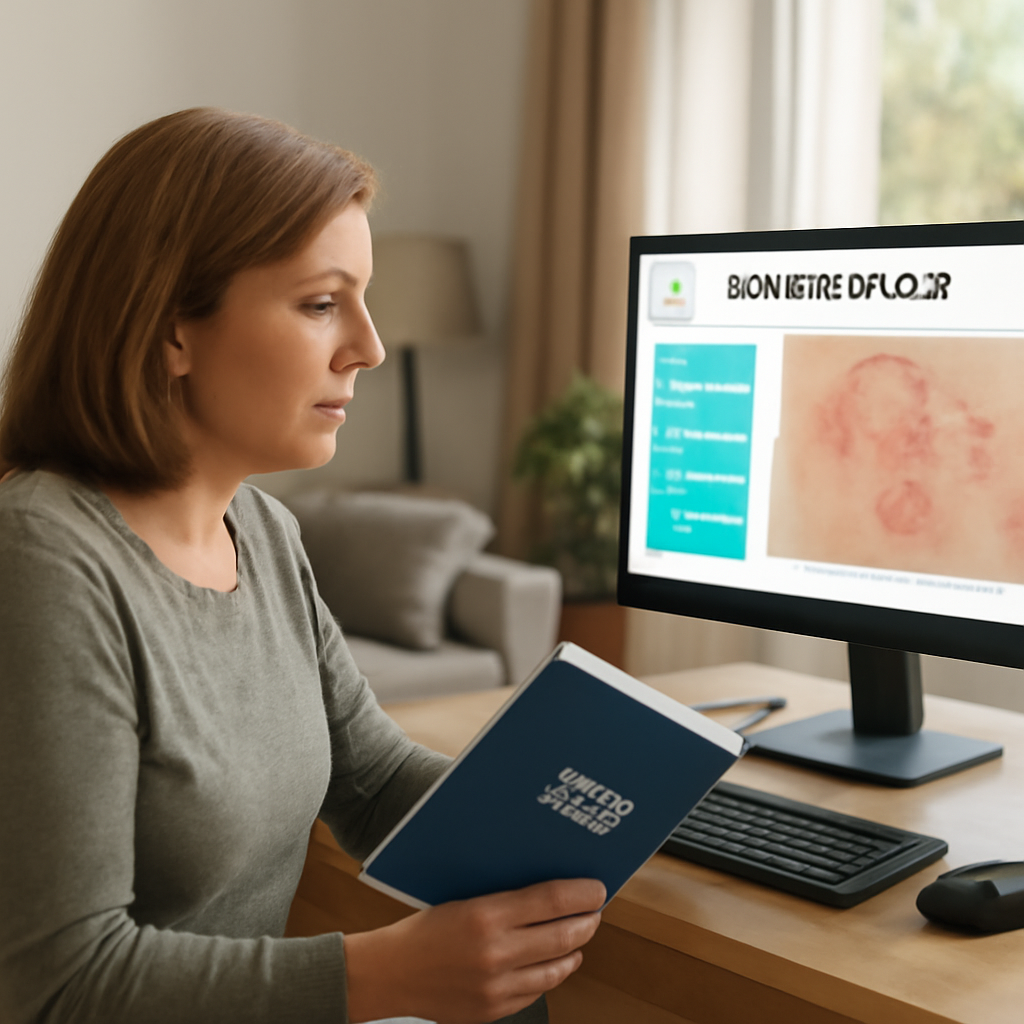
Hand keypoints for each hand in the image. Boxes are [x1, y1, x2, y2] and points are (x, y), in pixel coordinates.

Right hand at [344, 877, 604, 1023]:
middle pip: (563, 936)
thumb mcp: (463, 898)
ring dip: (575, 950)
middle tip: (595, 911)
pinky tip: (554, 963)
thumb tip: (549, 890)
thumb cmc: (424, 928)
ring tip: (579, 936)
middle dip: (587, 921)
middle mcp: (495, 952)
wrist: (390, 973)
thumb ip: (506, 897)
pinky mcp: (493, 1011)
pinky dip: (550, 975)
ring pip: (556, 969)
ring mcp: (496, 987)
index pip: (552, 900)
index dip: (582, 893)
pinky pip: (536, 992)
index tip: (598, 888)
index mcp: (486, 915)